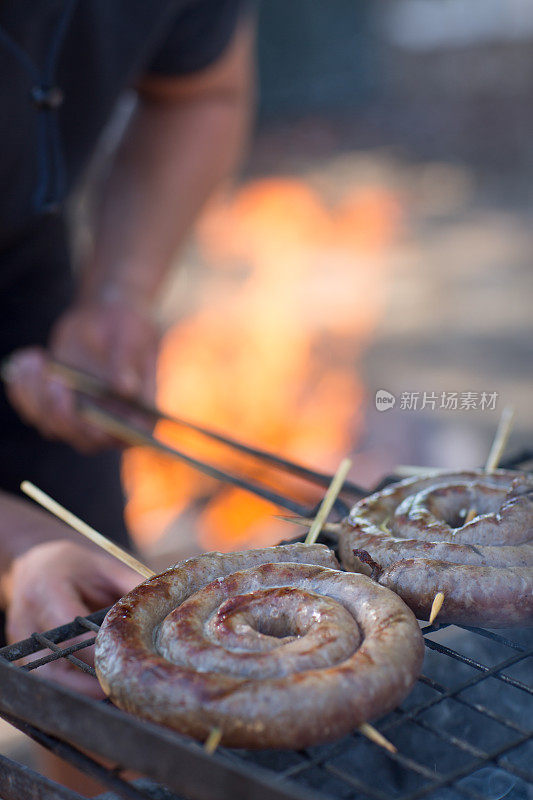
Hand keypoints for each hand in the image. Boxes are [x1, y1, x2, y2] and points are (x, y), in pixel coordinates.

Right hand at [2, 540, 139, 696]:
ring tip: (110, 693)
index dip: (95, 654)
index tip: (122, 665)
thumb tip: (165, 604)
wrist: (35, 563)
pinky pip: (45, 678)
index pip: (70, 631)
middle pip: (53, 665)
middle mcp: (28, 616)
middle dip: (85, 684)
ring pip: (47, 679)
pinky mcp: (21, 653)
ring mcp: (20, 638)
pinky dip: (70, 687)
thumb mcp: (104, 567)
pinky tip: (94, 688)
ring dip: (78, 690)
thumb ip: (130, 585)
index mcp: (49, 588)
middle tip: (118, 690)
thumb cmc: (73, 565)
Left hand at [4, 298, 159, 451]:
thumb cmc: (129, 326)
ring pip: (52, 425)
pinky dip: (24, 388)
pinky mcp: (57, 405)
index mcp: (140, 414)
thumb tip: (127, 388)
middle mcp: (111, 424)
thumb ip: (129, 361)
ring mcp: (82, 418)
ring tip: (37, 361)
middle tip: (56, 381)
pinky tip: (29, 360)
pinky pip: (34, 409)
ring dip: (37, 397)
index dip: (105, 434)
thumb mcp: (133, 336)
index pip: (125, 437)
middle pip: (84, 440)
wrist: (107, 316)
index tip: (89, 417)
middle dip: (65, 415)